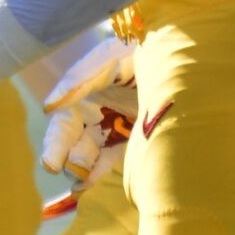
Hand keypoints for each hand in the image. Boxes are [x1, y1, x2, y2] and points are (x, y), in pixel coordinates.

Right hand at [37, 36, 136, 189]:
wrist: (185, 59)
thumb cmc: (143, 50)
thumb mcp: (111, 59)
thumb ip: (80, 79)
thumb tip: (48, 106)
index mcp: (85, 92)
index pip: (64, 122)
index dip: (55, 143)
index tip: (50, 163)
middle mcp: (97, 112)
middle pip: (75, 141)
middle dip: (66, 158)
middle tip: (62, 172)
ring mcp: (117, 127)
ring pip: (92, 154)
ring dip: (83, 170)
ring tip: (78, 185)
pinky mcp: (137, 140)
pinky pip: (115, 159)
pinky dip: (102, 173)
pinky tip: (92, 185)